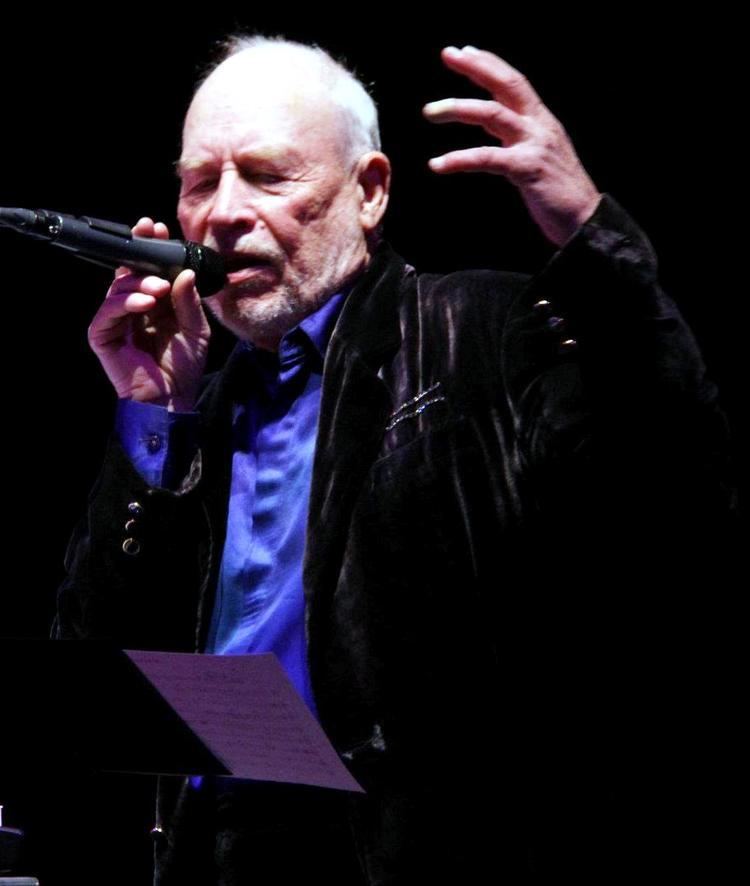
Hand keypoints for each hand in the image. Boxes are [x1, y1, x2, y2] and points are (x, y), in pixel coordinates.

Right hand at [88, 217, 210, 410]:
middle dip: (139, 253)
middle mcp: (133, 308)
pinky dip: (124, 303)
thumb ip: (188, 301)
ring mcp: (116, 321)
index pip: (147, 268)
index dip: (148, 247)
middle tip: (155, 245)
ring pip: (117, 288)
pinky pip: (107, 312)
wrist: (173, 399)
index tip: (157, 228)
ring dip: (138, 282)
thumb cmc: (184, 367)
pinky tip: (144, 304)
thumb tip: (185, 271)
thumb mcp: (196, 329)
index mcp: (154, 302)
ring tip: (158, 288)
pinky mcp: (103, 337)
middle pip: (127, 271)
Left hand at [423, 46, 601, 246]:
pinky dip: (459, 159)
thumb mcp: (536, 155)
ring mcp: (534, 144)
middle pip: (506, 84)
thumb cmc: (558, 193)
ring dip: (458, 108)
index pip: (514, 82)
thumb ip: (514, 137)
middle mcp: (539, 125)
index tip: (464, 51)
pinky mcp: (527, 168)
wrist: (585, 220)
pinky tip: (437, 165)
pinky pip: (487, 158)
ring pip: (492, 114)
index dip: (489, 64)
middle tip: (448, 54)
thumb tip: (490, 127)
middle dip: (476, 67)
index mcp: (541, 121)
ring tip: (430, 111)